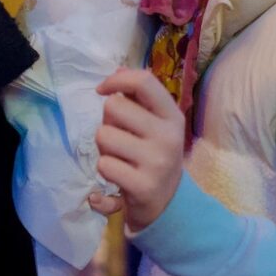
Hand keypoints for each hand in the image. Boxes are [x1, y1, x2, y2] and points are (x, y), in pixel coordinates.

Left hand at [91, 68, 186, 230]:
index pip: (144, 82)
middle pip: (113, 106)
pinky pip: (104, 165)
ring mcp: (157, 162)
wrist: (168, 203)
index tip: (103, 89)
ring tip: (120, 157)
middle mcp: (168, 136)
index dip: (116, 80)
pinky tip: (119, 176)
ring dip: (104, 147)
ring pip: (103, 135)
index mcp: (172, 116)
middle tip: (120, 137)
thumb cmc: (154, 154)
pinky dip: (106, 170)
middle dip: (108, 120)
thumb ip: (138, 97)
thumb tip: (118, 71)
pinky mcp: (142, 186)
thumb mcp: (155, 123)